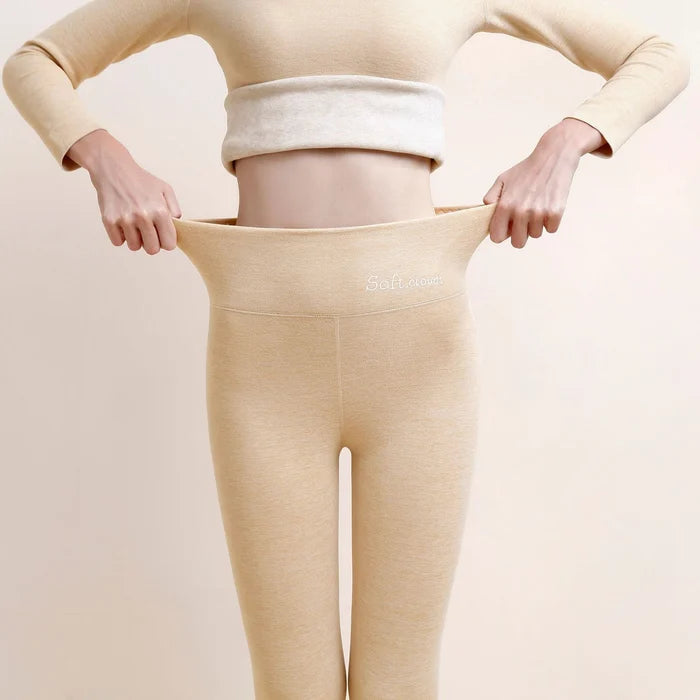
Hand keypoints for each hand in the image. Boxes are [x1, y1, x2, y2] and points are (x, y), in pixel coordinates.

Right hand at [68, 130, 181, 253]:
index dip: (166, 241)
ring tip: (134, 225)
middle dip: (152, 243)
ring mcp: (125, 219)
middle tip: (148, 232)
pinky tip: (122, 223)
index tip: (162, 235)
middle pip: (152, 250)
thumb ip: (175, 210)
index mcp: (160, 211)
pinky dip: (120, 236)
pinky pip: (118, 242)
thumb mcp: (165, 190)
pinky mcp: (109, 220)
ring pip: (134, 247)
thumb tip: (176, 228)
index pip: (169, 244)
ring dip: (135, 239)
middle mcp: (143, 216)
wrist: (114, 168)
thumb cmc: (141, 180)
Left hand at [482, 121, 591, 247]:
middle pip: (518, 243)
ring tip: (537, 207)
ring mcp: (539, 213)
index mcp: (505, 205)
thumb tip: (485, 215)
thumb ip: (491, 198)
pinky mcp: (555, 213)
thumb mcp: (502, 180)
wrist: (553, 157)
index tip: (507, 226)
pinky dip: (550, 221)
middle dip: (520, 234)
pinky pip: (551, 229)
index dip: (502, 233)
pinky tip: (548, 205)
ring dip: (536, 225)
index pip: (497, 238)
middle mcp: (521, 211)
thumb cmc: (525, 170)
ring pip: (535, 235)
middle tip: (524, 220)